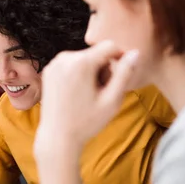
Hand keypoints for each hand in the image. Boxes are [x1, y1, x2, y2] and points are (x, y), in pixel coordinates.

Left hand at [35, 41, 138, 160]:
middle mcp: (64, 58)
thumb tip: (135, 53)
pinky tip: (78, 93)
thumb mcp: (112, 100)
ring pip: (84, 58)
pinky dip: (78, 74)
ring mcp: (54, 63)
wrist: (57, 137)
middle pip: (96, 52)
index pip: (110, 46)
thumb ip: (124, 74)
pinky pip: (71, 64)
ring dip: (91, 71)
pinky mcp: (49, 70)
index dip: (120, 58)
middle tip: (102, 92)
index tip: (121, 77)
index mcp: (81, 63)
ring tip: (89, 94)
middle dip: (104, 68)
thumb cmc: (86, 122)